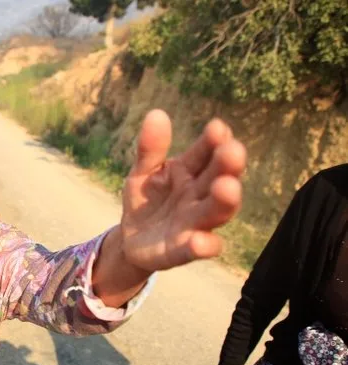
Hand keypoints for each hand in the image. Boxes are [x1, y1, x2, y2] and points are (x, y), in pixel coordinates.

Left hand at [120, 110, 244, 272]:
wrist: (131, 239)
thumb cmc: (146, 200)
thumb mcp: (142, 172)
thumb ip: (149, 149)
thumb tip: (156, 114)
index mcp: (190, 171)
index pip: (206, 153)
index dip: (213, 141)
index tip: (217, 128)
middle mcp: (199, 195)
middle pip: (218, 179)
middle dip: (227, 166)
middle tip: (233, 151)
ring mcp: (194, 223)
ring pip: (216, 211)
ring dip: (225, 200)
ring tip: (227, 186)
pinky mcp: (184, 250)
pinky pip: (200, 249)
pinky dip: (204, 246)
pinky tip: (201, 240)